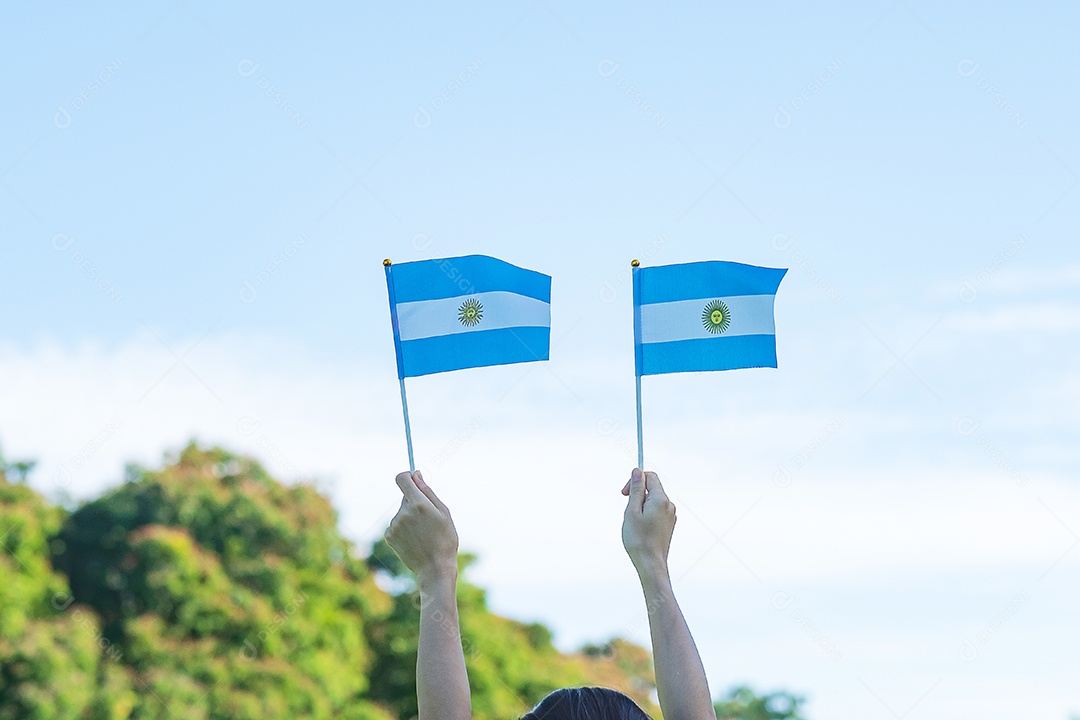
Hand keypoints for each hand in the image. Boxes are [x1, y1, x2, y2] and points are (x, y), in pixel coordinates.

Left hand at [385, 471, 458, 585]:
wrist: (435, 569)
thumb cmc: (445, 539)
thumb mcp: (443, 513)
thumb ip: (428, 491)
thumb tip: (416, 474)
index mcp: (418, 504)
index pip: (402, 479)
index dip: (407, 477)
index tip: (413, 480)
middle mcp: (403, 513)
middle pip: (405, 497)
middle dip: (415, 503)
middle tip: (428, 520)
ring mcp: (394, 525)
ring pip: (402, 512)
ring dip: (410, 517)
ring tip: (423, 534)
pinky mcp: (389, 536)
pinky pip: (396, 525)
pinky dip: (404, 529)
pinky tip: (415, 540)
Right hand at [621, 468, 675, 575]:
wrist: (651, 564)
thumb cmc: (639, 539)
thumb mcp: (632, 511)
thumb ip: (635, 489)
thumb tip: (637, 471)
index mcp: (660, 499)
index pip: (650, 477)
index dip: (635, 480)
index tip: (624, 493)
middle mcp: (669, 505)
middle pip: (652, 489)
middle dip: (637, 494)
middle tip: (627, 510)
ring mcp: (671, 515)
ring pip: (653, 501)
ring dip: (641, 506)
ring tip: (634, 523)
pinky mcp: (669, 524)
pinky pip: (656, 511)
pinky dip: (647, 514)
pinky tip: (641, 528)